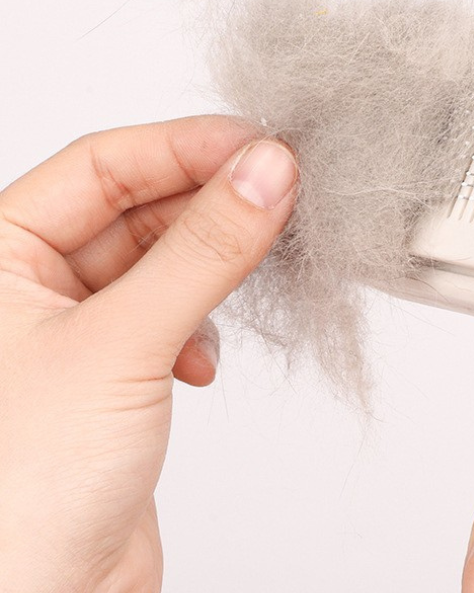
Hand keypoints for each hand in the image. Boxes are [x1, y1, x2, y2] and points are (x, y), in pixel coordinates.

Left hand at [0, 116, 296, 592]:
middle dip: (211, 200)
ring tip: (260, 261)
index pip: (104, 165)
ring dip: (214, 261)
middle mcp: (32, 284)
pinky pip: (174, 310)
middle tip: (281, 190)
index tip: (260, 146)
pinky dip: (204, 319)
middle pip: (139, 207)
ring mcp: (79, 327)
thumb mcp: (121, 344)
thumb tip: (266, 174)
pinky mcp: (119, 370)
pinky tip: (205, 353)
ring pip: (163, 258)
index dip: (185, 148)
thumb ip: (203, 251)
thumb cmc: (20, 494)